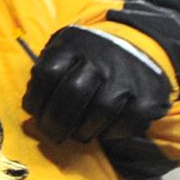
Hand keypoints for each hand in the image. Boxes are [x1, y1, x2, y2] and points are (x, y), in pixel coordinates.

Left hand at [24, 25, 169, 142]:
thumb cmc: (90, 56)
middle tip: (52, 134)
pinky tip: (103, 131)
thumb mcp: (65, 48)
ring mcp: (127, 78)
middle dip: (56, 121)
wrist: (139, 45)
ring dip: (83, 130)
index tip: (33, 111)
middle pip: (73, 92)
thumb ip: (47, 70)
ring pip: (101, 109)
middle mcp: (102, 60)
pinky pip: (127, 122)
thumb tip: (31, 106)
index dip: (35, 98)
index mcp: (74, 46)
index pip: (47, 73)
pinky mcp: (148, 97)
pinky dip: (112, 133)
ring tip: (77, 134)